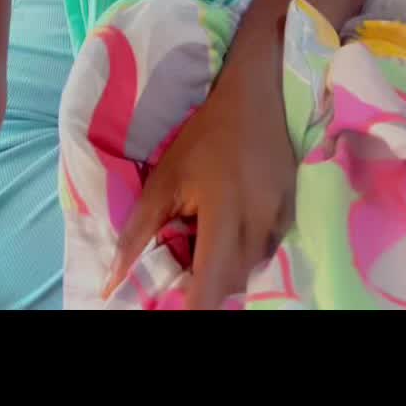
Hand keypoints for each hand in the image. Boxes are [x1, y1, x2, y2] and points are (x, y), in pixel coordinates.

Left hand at [102, 63, 296, 309]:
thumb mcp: (165, 179)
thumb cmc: (204, 135)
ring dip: (228, 266)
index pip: (212, 284)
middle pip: (232, 281)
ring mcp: (280, 219)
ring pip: (252, 267)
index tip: (178, 309)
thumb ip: (139, 231)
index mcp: (225, 216)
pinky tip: (231, 224)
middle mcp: (258, 224)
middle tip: (186, 266)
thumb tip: (113, 278)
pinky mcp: (291, 212)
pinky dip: (246, 249)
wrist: (255, 95)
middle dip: (209, 285)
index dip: (196, 306)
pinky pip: (267, 248)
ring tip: (207, 239)